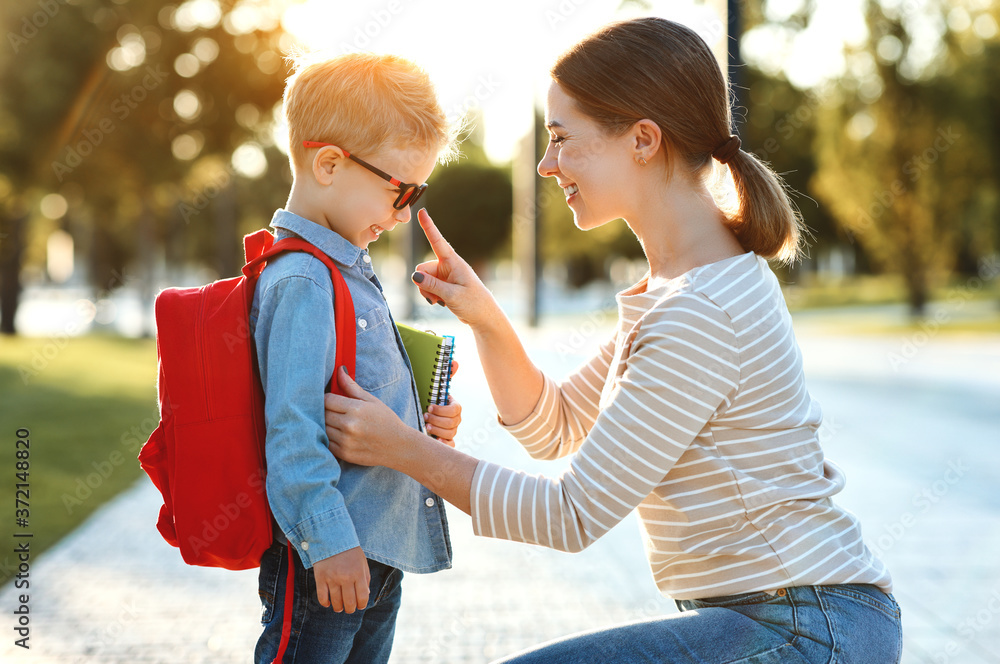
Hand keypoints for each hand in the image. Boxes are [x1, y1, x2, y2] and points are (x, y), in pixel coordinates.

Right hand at [312, 546, 369, 612]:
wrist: (332, 537)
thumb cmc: (350, 551)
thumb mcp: (362, 562)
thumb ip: (365, 579)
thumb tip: (365, 595)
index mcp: (358, 573)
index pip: (362, 597)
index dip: (362, 605)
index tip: (360, 606)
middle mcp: (346, 577)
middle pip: (349, 603)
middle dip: (350, 609)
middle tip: (349, 609)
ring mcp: (332, 578)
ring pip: (336, 602)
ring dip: (338, 608)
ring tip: (339, 607)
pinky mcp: (320, 578)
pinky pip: (322, 597)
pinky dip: (325, 603)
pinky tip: (328, 603)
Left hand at [325, 366, 409, 466]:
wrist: (398, 446)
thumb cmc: (386, 420)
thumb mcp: (371, 400)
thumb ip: (351, 387)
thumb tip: (339, 370)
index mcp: (356, 409)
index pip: (327, 399)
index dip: (327, 398)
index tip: (332, 399)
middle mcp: (349, 425)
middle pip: (323, 414)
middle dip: (326, 411)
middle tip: (334, 411)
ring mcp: (346, 441)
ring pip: (322, 428)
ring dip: (326, 424)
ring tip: (337, 423)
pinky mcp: (344, 454)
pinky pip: (326, 443)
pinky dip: (328, 438)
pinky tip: (339, 435)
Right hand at [412, 208, 500, 327]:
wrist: (483, 317)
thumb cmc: (473, 303)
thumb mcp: (452, 295)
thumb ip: (432, 285)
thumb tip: (414, 276)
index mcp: (454, 262)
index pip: (438, 241)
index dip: (429, 226)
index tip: (421, 211)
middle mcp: (448, 266)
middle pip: (422, 268)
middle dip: (423, 283)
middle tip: (434, 298)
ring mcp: (445, 275)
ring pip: (423, 279)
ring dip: (427, 291)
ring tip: (440, 301)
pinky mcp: (444, 284)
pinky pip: (427, 286)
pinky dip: (430, 295)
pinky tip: (440, 302)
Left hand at [424, 396, 461, 446]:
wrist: (435, 414)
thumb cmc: (435, 407)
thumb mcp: (437, 400)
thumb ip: (436, 397)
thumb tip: (432, 392)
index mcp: (456, 408)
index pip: (453, 410)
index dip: (441, 410)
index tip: (430, 408)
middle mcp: (457, 419)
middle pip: (450, 422)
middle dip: (436, 419)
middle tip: (425, 416)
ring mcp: (454, 430)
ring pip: (450, 433)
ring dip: (437, 430)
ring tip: (427, 426)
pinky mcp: (450, 439)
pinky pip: (451, 444)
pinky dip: (444, 442)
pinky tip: (436, 439)